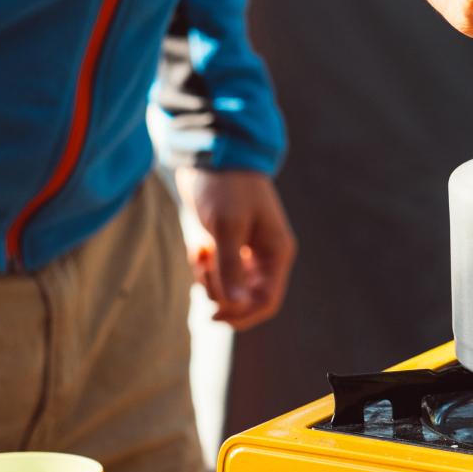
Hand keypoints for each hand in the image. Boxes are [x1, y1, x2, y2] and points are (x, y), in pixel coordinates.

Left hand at [176, 168, 296, 330]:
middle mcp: (262, 257)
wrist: (211, 154)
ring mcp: (243, 253)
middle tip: (204, 271)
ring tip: (200, 254)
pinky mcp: (224, 246)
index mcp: (276, 253)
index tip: (215, 317)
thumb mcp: (227, 228)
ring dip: (207, 280)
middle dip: (220, 294)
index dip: (244, 316)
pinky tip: (197, 247)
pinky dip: (202, 267)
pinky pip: (213, 273)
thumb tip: (236, 306)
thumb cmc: (226, 187)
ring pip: (226, 289)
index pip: (267, 302)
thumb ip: (230, 268)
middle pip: (244, 299)